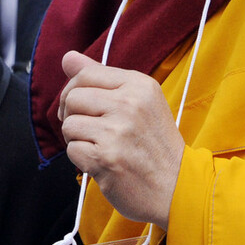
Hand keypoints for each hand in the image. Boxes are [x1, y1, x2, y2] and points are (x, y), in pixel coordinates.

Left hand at [58, 51, 184, 228]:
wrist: (177, 187)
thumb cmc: (153, 143)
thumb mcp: (138, 100)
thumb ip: (101, 76)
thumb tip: (67, 57)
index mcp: (138, 84)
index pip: (85, 74)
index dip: (73, 90)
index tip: (79, 106)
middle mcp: (129, 103)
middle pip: (73, 97)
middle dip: (72, 115)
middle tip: (89, 130)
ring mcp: (117, 131)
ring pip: (69, 124)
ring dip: (76, 138)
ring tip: (97, 146)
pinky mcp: (106, 158)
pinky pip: (72, 149)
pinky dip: (81, 159)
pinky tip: (100, 162)